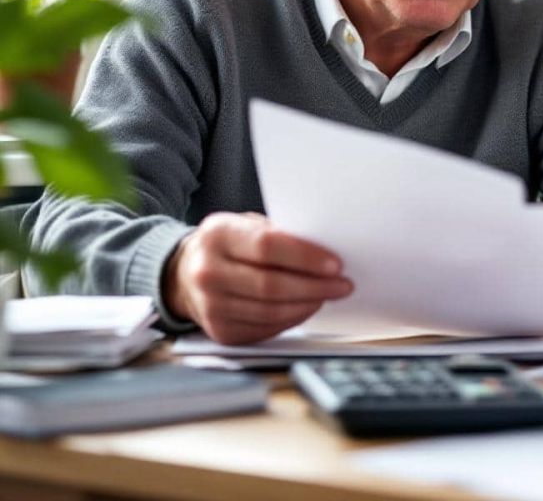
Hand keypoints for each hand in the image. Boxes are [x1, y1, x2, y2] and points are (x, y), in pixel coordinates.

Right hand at [164, 212, 352, 344]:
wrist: (185, 274)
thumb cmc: (228, 245)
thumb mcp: (245, 225)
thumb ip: (278, 234)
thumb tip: (325, 250)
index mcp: (217, 235)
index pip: (267, 246)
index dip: (305, 257)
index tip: (335, 263)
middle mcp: (208, 272)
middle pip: (271, 285)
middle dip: (315, 286)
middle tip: (342, 284)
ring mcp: (210, 306)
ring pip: (271, 311)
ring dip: (308, 305)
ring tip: (328, 295)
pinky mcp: (220, 332)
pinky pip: (266, 328)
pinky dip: (293, 319)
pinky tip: (306, 307)